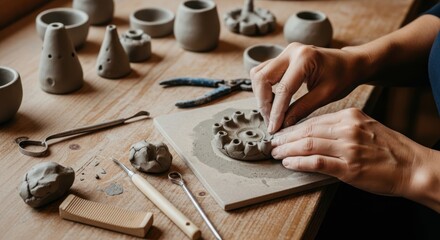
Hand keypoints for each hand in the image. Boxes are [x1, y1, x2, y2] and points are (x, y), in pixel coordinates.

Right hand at [250, 42, 367, 133]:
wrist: (350, 63)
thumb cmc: (343, 77)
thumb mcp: (325, 96)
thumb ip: (302, 109)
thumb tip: (282, 125)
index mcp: (305, 58)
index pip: (283, 89)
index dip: (276, 112)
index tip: (274, 128)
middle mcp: (291, 51)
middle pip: (262, 78)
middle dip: (264, 103)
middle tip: (271, 122)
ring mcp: (284, 52)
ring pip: (258, 74)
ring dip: (261, 96)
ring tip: (271, 113)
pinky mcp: (282, 57)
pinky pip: (263, 72)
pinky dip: (264, 89)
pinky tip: (274, 102)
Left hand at [271, 108, 436, 199]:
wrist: (413, 167)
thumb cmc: (390, 149)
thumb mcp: (367, 127)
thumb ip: (342, 127)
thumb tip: (315, 132)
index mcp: (350, 116)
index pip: (313, 120)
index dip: (293, 127)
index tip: (282, 132)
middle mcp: (347, 129)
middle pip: (307, 130)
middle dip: (286, 138)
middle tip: (273, 143)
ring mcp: (348, 148)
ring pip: (308, 144)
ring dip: (288, 149)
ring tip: (276, 153)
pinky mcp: (349, 168)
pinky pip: (317, 162)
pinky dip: (300, 162)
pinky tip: (289, 162)